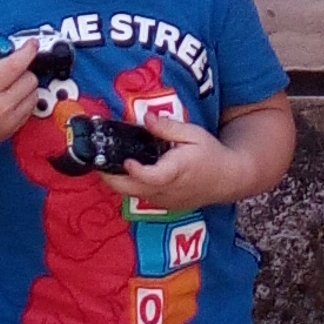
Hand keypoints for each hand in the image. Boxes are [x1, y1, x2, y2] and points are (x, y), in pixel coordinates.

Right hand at [0, 43, 40, 165]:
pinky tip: (10, 99)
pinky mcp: (11, 130)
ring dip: (26, 86)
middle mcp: (0, 106)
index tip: (31, 44)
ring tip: (10, 85)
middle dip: (23, 69)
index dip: (27, 51)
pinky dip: (25, 101)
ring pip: (34, 95)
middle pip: (30, 79)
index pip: (15, 65)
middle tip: (12, 68)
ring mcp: (8, 120)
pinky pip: (30, 110)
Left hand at [97, 113, 227, 211]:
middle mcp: (167, 190)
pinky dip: (130, 185)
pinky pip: (140, 196)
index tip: (126, 160)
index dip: (136, 170)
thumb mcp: (194, 134)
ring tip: (105, 163)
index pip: (151, 176)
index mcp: (176, 171)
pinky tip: (126, 171)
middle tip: (96, 161)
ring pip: (132, 195)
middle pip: (131, 189)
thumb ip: (168, 128)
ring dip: (117, 181)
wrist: (227, 179)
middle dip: (110, 177)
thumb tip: (147, 118)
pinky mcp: (163, 205)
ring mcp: (164, 200)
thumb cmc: (211, 154)